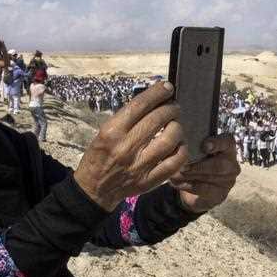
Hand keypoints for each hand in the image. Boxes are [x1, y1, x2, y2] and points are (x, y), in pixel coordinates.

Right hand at [74, 82, 188, 211]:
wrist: (95, 188)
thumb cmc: (99, 156)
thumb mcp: (105, 131)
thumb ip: (127, 118)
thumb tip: (153, 101)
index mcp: (112, 131)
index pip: (140, 105)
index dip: (157, 93)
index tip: (167, 87)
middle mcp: (126, 147)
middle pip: (158, 119)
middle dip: (171, 108)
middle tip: (174, 108)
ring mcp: (139, 165)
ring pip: (170, 139)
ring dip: (178, 127)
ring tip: (176, 125)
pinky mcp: (150, 180)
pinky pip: (175, 162)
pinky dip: (181, 150)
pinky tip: (179, 145)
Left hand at [170, 133, 240, 212]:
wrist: (195, 186)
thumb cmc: (196, 161)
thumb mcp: (195, 150)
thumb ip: (192, 145)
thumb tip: (180, 144)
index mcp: (227, 147)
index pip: (228, 142)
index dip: (217, 143)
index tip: (204, 146)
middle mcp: (232, 163)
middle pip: (220, 164)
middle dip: (199, 166)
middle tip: (183, 167)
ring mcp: (228, 180)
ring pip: (211, 177)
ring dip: (191, 176)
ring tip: (176, 175)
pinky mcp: (221, 193)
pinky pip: (204, 189)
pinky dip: (189, 185)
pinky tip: (178, 183)